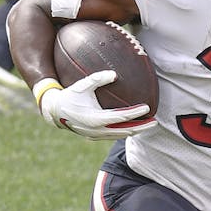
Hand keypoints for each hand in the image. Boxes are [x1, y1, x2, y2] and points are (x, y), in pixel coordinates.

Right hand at [37, 71, 155, 138]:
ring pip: (120, 135)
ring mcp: (96, 135)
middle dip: (141, 127)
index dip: (135, 113)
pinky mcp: (95, 137)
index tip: (147, 107)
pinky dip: (125, 132)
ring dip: (135, 131)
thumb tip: (114, 74)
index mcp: (95, 118)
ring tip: (148, 125)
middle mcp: (97, 130)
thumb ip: (98, 79)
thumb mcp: (82, 85)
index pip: (121, 117)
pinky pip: (114, 136)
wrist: (55, 112)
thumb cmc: (70, 95)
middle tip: (155, 122)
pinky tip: (134, 127)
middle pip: (125, 131)